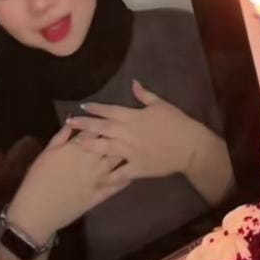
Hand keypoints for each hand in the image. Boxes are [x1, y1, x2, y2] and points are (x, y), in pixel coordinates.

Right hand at [6, 124, 129, 244]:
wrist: (38, 210)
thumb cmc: (38, 178)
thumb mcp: (47, 152)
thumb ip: (62, 135)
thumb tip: (73, 119)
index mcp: (77, 147)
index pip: (96, 129)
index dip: (104, 123)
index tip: (111, 120)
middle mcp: (92, 160)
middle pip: (112, 143)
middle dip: (120, 136)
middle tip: (126, 132)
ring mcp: (99, 177)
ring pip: (118, 161)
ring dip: (126, 154)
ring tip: (132, 149)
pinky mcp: (102, 194)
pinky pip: (119, 183)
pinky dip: (127, 177)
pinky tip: (132, 172)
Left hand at [68, 80, 234, 204]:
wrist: (190, 147)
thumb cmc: (177, 123)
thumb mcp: (161, 105)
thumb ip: (144, 95)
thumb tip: (133, 82)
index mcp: (133, 117)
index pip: (109, 110)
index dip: (95, 108)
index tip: (83, 107)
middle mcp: (128, 133)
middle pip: (102, 128)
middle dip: (84, 125)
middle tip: (69, 122)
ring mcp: (131, 151)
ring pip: (105, 148)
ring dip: (89, 145)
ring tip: (75, 144)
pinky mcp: (137, 167)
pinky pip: (119, 172)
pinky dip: (107, 175)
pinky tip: (96, 177)